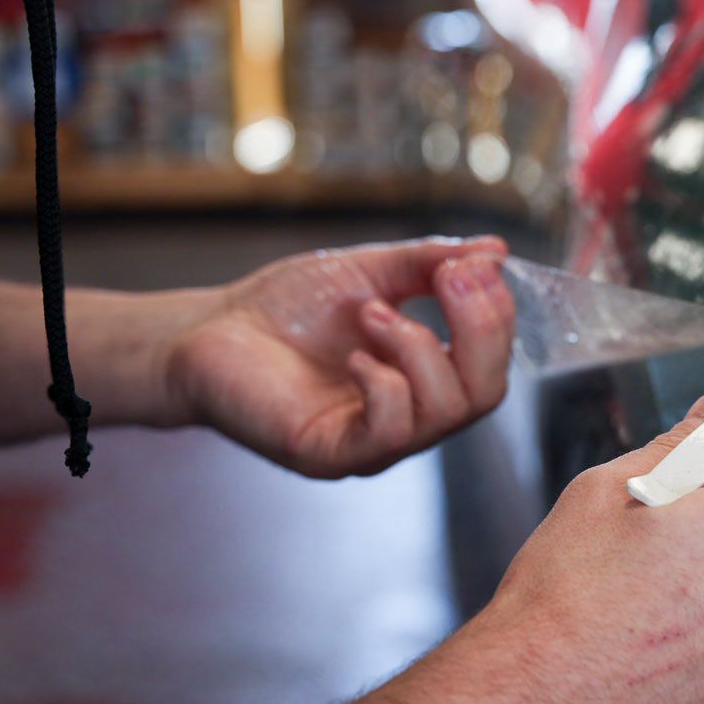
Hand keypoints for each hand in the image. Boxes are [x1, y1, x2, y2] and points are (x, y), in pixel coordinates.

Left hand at [167, 236, 515, 477]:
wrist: (206, 330)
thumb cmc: (284, 308)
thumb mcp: (368, 273)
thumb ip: (428, 264)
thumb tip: (496, 250)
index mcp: (425, 378)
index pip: (492, 363)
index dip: (496, 313)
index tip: (474, 264)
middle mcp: (410, 417)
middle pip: (485, 394)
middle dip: (480, 329)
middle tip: (450, 278)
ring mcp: (374, 442)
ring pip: (444, 412)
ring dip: (419, 347)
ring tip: (372, 311)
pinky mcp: (331, 453)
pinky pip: (389, 432)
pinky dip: (384, 383)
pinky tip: (354, 353)